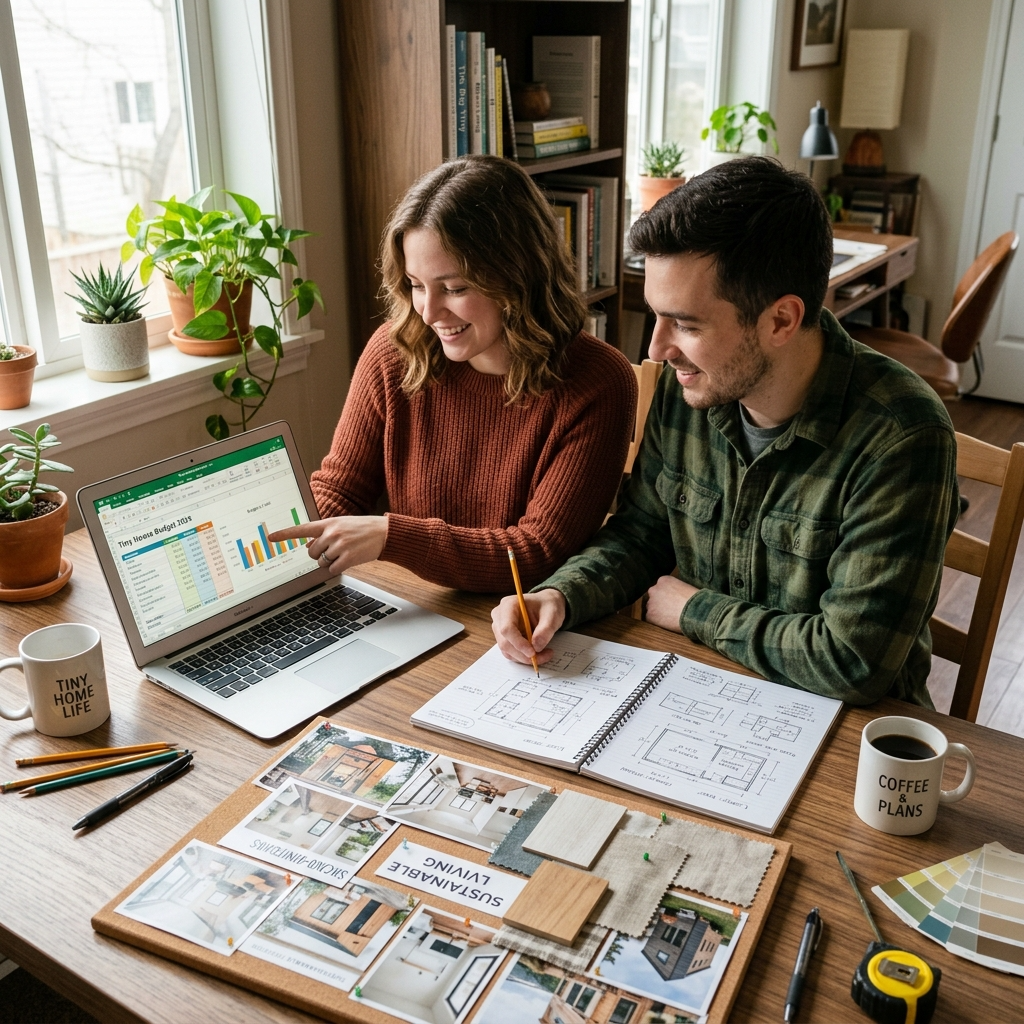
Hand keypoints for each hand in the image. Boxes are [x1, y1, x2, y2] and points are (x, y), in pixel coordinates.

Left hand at [267, 516, 387, 575]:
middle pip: (311, 552)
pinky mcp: (348, 557)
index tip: (271, 537)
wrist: (384, 532)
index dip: (285, 534)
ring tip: (345, 552)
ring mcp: (339, 545)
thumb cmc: (363, 528)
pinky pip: (333, 569)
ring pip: (322, 562)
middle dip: (319, 554)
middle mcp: (331, 533)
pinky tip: (349, 560)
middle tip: (334, 549)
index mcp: (328, 523)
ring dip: (331, 561)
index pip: (302, 529)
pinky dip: (338, 568)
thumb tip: (308, 545)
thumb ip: (324, 533)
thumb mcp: (342, 525)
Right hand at [491, 588, 565, 666]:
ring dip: (524, 658)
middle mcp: (500, 616)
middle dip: (523, 654)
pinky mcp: (504, 638)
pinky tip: (537, 654)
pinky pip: (510, 653)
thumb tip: (536, 647)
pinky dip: (523, 657)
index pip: (507, 628)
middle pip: (505, 642)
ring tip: (544, 654)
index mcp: (509, 605)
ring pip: (507, 650)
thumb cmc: (547, 606)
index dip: (518, 643)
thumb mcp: (552, 615)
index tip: (533, 652)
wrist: (546, 606)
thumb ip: (545, 629)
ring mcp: (500, 628)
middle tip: (543, 657)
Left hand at [644, 575, 699, 632]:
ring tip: (670, 617)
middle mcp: (654, 589)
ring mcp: (651, 602)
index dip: (666, 596)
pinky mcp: (650, 615)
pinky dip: (657, 622)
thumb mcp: (685, 587)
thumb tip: (674, 596)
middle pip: (653, 597)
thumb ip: (675, 589)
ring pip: (651, 608)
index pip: (660, 588)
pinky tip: (668, 623)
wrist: (696, 611)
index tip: (672, 601)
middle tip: (670, 610)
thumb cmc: (696, 600)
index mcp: (663, 580)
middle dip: (659, 603)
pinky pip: (651, 619)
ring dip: (658, 612)